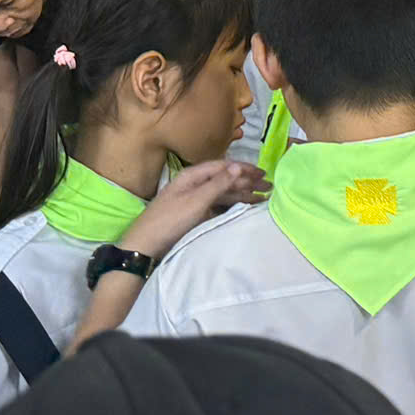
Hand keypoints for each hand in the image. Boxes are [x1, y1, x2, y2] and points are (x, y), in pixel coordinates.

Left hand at [120, 158, 269, 259]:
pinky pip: (219, 206)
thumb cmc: (169, 221)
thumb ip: (218, 184)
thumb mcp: (195, 201)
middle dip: (247, 182)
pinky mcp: (194, 215)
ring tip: (263, 198)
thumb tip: (238, 167)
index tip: (263, 173)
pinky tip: (245, 208)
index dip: (243, 168)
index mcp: (192, 176)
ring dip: (243, 194)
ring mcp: (194, 201)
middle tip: (269, 186)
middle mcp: (194, 185)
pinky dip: (234, 205)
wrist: (145, 247)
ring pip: (224, 193)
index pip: (223, 166)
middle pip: (225, 179)